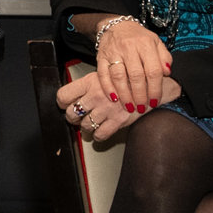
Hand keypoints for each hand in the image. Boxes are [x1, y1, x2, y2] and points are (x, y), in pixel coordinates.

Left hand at [57, 69, 183, 142]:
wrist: (151, 85)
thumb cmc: (128, 80)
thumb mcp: (106, 75)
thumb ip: (90, 84)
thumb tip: (75, 95)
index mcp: (90, 82)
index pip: (64, 95)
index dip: (62, 102)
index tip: (65, 104)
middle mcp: (96, 96)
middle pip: (71, 113)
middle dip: (72, 118)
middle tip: (77, 117)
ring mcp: (106, 109)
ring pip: (85, 126)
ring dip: (85, 128)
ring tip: (90, 124)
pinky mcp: (117, 121)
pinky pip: (100, 135)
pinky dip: (97, 137)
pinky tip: (99, 132)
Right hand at [91, 18, 173, 111]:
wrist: (116, 25)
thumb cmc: (138, 38)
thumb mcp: (156, 42)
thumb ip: (164, 57)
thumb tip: (167, 73)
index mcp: (146, 44)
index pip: (153, 70)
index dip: (155, 89)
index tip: (155, 101)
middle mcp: (129, 47)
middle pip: (136, 76)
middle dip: (140, 95)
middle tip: (142, 108)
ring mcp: (114, 52)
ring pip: (119, 77)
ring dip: (125, 95)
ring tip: (130, 107)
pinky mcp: (101, 57)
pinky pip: (103, 75)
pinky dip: (108, 88)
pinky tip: (114, 99)